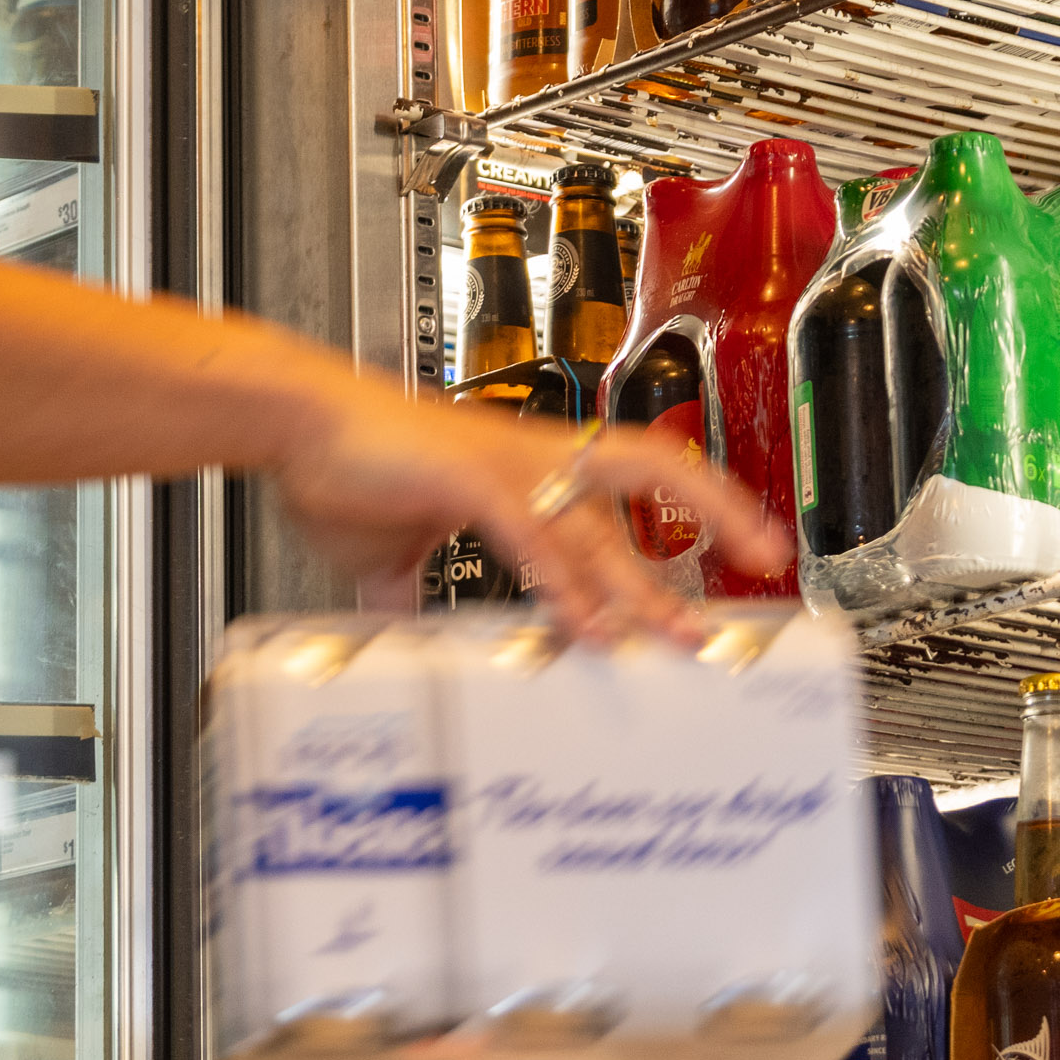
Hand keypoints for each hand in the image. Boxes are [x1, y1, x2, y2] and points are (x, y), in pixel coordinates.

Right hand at [269, 380, 794, 639]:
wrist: (295, 424)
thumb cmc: (345, 467)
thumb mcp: (390, 551)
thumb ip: (415, 590)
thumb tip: (410, 631)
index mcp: (528, 464)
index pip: (637, 472)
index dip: (697, 499)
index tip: (743, 540)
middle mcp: (533, 456)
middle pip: (651, 468)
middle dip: (715, 511)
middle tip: (764, 559)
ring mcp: (505, 464)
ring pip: (594, 522)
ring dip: (638, 583)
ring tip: (674, 635)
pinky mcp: (467, 481)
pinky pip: (532, 533)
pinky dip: (563, 581)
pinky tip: (584, 623)